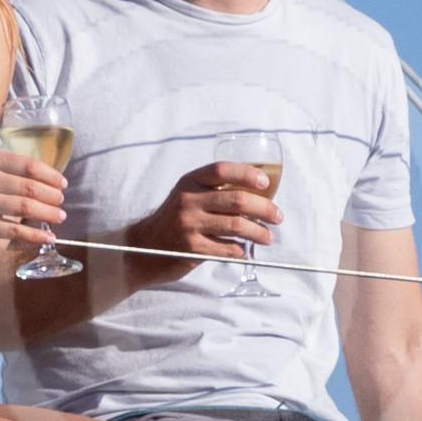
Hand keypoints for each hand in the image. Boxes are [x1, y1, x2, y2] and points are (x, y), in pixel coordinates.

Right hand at [0, 149, 64, 251]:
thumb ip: (8, 169)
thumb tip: (45, 182)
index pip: (29, 166)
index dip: (51, 176)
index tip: (62, 184)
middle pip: (30, 188)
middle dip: (52, 197)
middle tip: (62, 203)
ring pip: (26, 208)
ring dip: (48, 214)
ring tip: (59, 217)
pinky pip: (14, 230)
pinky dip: (34, 235)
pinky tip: (47, 237)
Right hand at [130, 161, 283, 264]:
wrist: (143, 247)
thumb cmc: (174, 219)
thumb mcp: (188, 195)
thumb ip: (214, 191)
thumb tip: (259, 193)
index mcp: (189, 182)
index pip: (222, 170)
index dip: (247, 174)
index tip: (266, 183)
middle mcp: (188, 200)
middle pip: (238, 200)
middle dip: (265, 209)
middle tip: (277, 217)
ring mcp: (189, 225)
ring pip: (237, 226)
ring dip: (259, 232)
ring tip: (268, 237)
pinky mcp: (191, 249)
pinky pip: (227, 249)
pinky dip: (241, 250)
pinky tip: (244, 251)